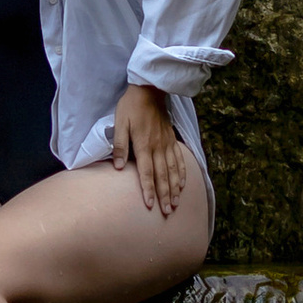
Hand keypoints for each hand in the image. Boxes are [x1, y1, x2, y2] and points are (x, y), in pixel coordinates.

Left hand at [110, 81, 188, 218]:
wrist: (149, 90)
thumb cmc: (131, 107)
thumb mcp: (120, 123)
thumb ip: (120, 145)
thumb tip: (120, 166)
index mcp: (144, 145)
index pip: (146, 173)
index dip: (148, 190)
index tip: (150, 206)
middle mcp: (158, 147)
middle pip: (162, 176)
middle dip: (165, 195)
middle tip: (168, 212)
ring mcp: (167, 144)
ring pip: (173, 170)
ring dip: (175, 188)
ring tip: (176, 203)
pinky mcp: (171, 139)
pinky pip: (179, 159)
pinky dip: (182, 173)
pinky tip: (183, 184)